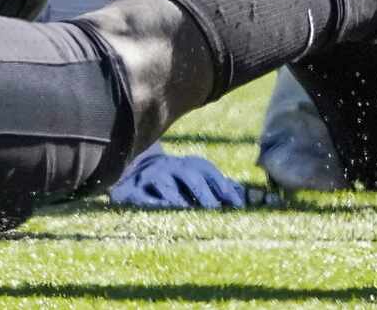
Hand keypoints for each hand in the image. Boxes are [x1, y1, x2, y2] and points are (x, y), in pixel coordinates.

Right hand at [107, 147, 252, 209]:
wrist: (134, 176)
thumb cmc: (176, 185)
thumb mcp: (197, 181)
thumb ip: (220, 188)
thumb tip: (246, 197)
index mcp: (187, 164)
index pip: (206, 169)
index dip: (222, 184)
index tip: (236, 205)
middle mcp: (169, 166)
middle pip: (188, 174)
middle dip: (203, 192)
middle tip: (214, 209)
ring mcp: (149, 176)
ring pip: (164, 182)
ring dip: (177, 197)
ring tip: (187, 210)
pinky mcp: (130, 189)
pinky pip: (140, 194)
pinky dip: (152, 202)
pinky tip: (163, 211)